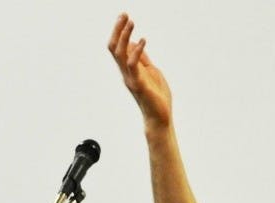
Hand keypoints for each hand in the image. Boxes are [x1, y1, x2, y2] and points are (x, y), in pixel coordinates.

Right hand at [108, 13, 172, 129]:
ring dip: (124, 36)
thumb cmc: (157, 96)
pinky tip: (143, 40)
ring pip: (120, 54)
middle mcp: (126, 73)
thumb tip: (133, 43)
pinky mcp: (139, 84)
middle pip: (114, 48)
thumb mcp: (151, 71)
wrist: (160, 117)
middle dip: (118, 30)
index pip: (118, 47)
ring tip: (130, 22)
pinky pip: (134, 65)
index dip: (120, 32)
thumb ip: (142, 59)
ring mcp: (131, 78)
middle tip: (124, 14)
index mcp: (129, 69)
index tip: (125, 17)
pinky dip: (137, 51)